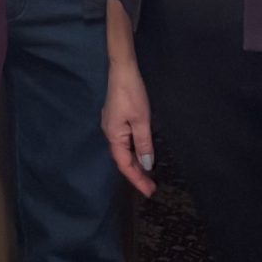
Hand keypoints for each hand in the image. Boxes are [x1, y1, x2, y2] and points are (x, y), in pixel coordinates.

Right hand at [102, 43, 156, 197]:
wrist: (122, 70)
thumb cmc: (131, 94)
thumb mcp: (141, 120)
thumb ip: (144, 144)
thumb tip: (147, 165)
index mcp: (114, 136)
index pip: (124, 164)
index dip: (137, 179)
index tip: (149, 192)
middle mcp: (110, 133)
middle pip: (122, 160)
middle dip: (136, 174)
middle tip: (151, 188)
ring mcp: (112, 126)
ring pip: (123, 151)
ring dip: (135, 164)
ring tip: (148, 176)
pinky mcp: (116, 120)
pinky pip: (124, 143)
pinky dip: (133, 152)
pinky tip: (141, 155)